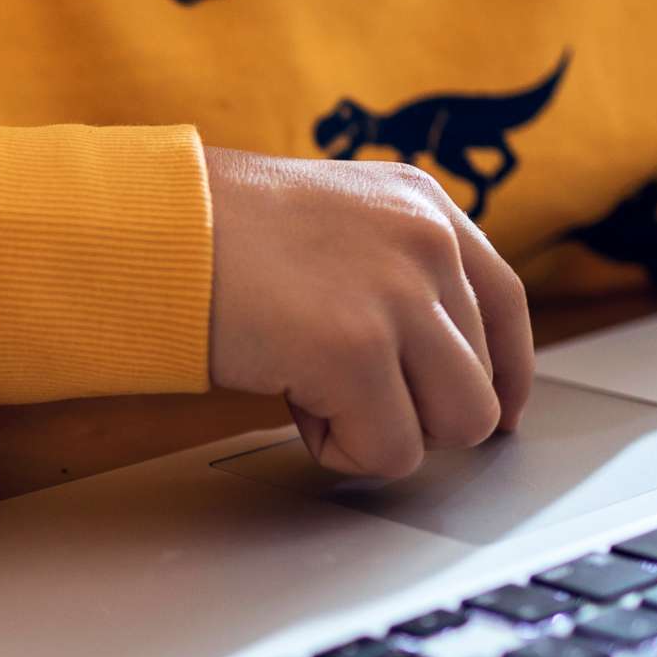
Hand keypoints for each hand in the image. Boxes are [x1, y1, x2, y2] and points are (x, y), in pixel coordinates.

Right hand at [205, 146, 533, 478]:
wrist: (149, 231)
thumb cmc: (215, 234)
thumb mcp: (334, 222)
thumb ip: (394, 271)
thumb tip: (436, 363)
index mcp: (423, 206)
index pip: (507, 304)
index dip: (505, 373)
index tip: (494, 411)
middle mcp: (427, 243)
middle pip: (482, 381)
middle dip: (415, 407)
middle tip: (339, 388)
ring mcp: (398, 296)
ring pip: (457, 425)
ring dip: (387, 430)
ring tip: (317, 393)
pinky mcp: (358, 352)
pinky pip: (391, 450)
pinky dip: (341, 448)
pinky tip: (294, 404)